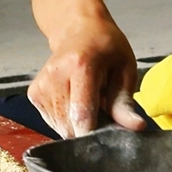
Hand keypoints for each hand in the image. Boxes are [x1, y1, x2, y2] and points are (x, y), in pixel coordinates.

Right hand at [26, 19, 145, 137]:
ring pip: (61, 128)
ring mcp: (41, 86)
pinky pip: (53, 122)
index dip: (94, 135)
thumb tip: (136, 127)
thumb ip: (124, 102)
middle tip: (102, 113)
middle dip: (89, 130)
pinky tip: (74, 102)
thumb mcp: (124, 68)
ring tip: (88, 103)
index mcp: (80, 66)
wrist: (77, 31)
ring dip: (77, 125)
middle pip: (71, 126)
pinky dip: (66, 120)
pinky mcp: (34, 94)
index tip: (107, 141)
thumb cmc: (105, 48)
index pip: (81, 114)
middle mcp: (55, 76)